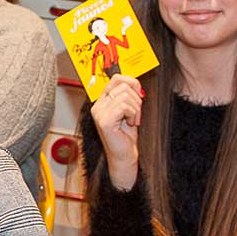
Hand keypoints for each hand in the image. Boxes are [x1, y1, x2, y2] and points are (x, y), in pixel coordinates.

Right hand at [89, 74, 143, 191]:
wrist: (124, 156)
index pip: (116, 79)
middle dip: (136, 99)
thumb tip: (134, 82)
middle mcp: (98, 106)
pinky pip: (124, 106)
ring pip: (125, 96)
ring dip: (136, 109)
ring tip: (133, 120)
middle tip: (135, 114)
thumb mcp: (129, 110)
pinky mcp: (104, 121)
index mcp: (102, 101)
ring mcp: (99, 113)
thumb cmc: (126, 136)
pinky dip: (133, 115)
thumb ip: (128, 95)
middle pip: (123, 85)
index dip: (132, 83)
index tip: (139, 95)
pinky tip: (131, 123)